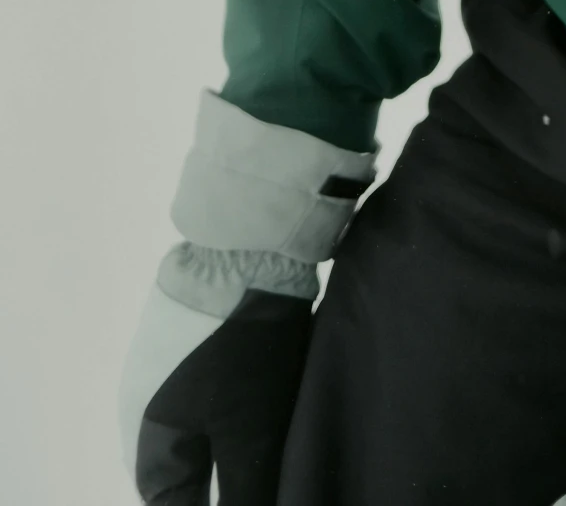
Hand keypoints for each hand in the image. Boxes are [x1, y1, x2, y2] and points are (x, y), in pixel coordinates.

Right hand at [120, 91, 376, 500]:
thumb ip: (242, 488)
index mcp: (146, 438)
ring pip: (191, 433)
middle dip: (215, 485)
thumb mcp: (250, 428)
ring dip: (223, 450)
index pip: (170, 504)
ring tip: (267, 450)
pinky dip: (227, 413)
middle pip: (177, 473)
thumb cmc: (244, 344)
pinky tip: (262, 407)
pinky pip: (201, 395)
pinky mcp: (186, 337)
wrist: (247, 243)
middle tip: (264, 479)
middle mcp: (141, 407)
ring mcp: (161, 367)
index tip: (255, 496)